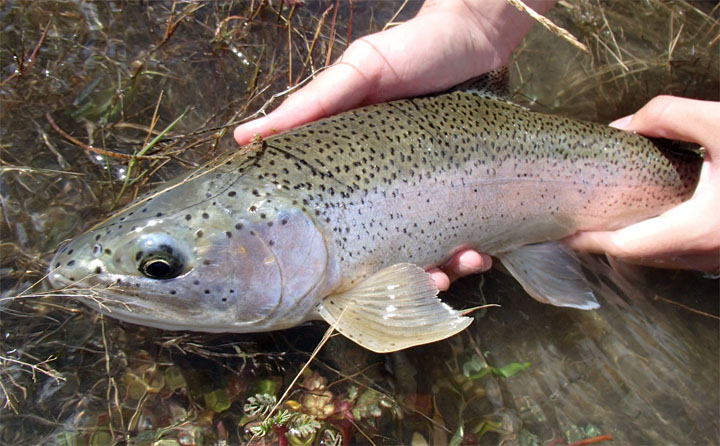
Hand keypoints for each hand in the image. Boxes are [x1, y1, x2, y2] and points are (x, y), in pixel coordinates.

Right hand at [235, 0, 552, 289]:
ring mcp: (432, 192)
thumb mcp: (358, 73)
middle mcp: (392, 189)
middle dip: (404, 275)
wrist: (474, 35)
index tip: (346, 285)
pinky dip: (474, 253)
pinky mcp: (468, 189)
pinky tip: (479, 253)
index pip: (344, 225)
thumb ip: (311, 104)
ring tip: (456, 270)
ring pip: (433, 251)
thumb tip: (245, 137)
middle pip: (392, 249)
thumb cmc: (412, 51)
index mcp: (356, 169)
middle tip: (420, 282)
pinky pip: (469, 233)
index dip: (347, 261)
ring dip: (445, 271)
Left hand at [565, 96, 719, 272]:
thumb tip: (624, 125)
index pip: (621, 247)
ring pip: (660, 258)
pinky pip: (680, 253)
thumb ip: (670, 117)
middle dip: (602, 242)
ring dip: (629, 242)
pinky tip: (650, 218)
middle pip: (636, 257)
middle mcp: (702, 253)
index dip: (586, 241)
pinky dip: (655, 240)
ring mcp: (716, 257)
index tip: (559, 232)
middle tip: (575, 222)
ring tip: (603, 219)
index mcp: (695, 230)